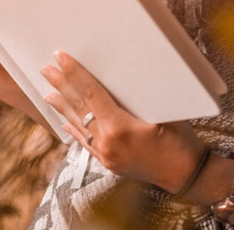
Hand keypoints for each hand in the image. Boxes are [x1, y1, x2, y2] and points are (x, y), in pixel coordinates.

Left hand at [41, 51, 207, 193]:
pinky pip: (86, 144)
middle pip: (80, 108)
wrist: (187, 175)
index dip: (75, 74)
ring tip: (48, 93)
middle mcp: (108, 143)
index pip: (91, 94)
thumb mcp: (164, 111)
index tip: (61, 58)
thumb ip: (139, 97)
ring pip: (79, 126)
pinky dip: (75, 130)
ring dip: (63, 107)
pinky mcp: (109, 163)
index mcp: (120, 128)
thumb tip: (122, 74)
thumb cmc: (181, 140)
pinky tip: (65, 121)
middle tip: (46, 69)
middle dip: (62, 86)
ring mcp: (106, 156)